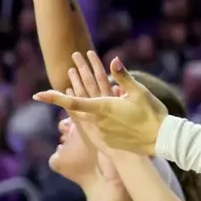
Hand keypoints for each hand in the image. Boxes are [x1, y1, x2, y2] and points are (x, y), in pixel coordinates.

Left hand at [34, 52, 167, 156]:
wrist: (162, 140)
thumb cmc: (152, 115)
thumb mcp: (139, 92)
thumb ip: (123, 77)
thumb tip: (112, 60)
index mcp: (103, 108)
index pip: (72, 102)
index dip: (54, 97)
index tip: (37, 94)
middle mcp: (98, 121)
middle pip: (76, 105)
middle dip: (66, 91)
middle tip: (66, 74)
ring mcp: (103, 132)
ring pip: (85, 115)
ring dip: (80, 101)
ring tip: (78, 87)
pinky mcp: (109, 140)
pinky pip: (95, 125)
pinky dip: (92, 116)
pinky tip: (96, 112)